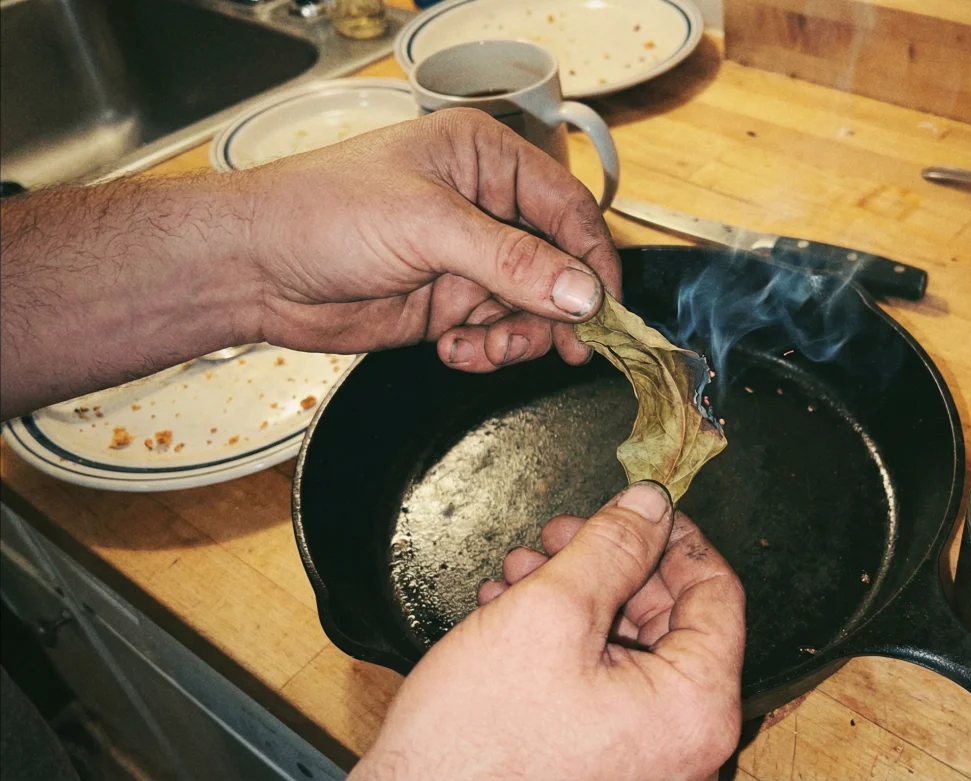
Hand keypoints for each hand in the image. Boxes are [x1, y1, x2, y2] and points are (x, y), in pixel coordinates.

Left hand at [241, 108, 620, 371]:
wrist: (252, 268)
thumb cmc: (323, 213)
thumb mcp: (429, 227)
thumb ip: (514, 262)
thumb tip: (583, 294)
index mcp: (486, 161)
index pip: (567, 209)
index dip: (592, 260)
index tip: (606, 308)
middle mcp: (484, 208)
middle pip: (558, 267)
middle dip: (557, 310)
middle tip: (563, 346)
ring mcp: (466, 260)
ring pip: (531, 309)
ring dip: (517, 336)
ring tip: (482, 345)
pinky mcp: (447, 305)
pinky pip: (495, 334)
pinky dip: (485, 350)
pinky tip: (452, 347)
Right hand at [351, 482, 745, 780]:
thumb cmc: (476, 746)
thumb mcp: (549, 614)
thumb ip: (611, 548)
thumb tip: (650, 507)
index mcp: (694, 709)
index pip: (718, 594)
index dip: (674, 538)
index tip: (638, 509)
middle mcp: (683, 743)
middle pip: (670, 619)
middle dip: (609, 566)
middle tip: (562, 535)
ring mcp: (644, 759)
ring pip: (628, 648)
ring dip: (576, 598)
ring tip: (522, 574)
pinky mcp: (605, 764)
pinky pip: (604, 686)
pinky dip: (565, 643)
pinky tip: (513, 615)